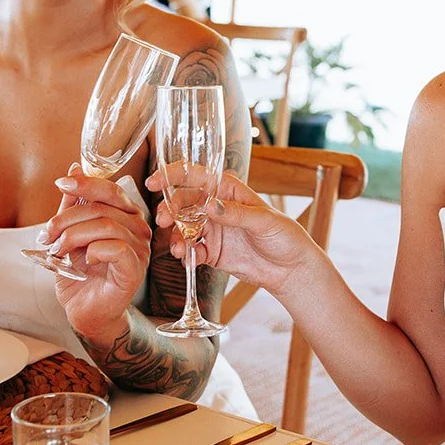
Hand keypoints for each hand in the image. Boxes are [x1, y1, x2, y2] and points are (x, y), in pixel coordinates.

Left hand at [40, 165, 152, 342]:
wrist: (85, 312)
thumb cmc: (81, 275)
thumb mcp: (71, 233)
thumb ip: (74, 203)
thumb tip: (74, 168)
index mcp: (126, 216)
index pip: (111, 190)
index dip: (86, 183)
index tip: (61, 183)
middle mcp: (138, 230)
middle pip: (103, 208)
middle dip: (67, 218)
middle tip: (47, 234)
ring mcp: (140, 250)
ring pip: (106, 226)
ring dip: (73, 236)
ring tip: (57, 250)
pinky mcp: (135, 270)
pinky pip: (116, 248)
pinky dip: (93, 251)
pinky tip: (84, 260)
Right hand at [146, 170, 323, 296]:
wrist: (290, 269)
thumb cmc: (284, 236)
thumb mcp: (263, 221)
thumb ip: (236, 213)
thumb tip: (210, 205)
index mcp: (228, 190)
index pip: (196, 176)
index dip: (173, 175)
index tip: (154, 182)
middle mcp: (216, 207)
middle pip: (183, 203)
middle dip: (170, 210)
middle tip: (165, 222)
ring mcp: (212, 229)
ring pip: (183, 228)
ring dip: (176, 237)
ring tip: (178, 249)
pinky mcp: (211, 251)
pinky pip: (192, 251)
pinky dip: (187, 255)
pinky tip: (189, 260)